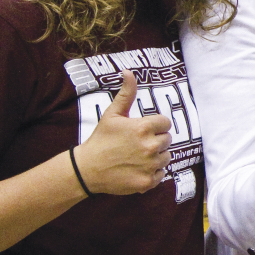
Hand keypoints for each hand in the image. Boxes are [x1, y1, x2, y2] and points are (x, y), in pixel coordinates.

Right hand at [73, 70, 171, 195]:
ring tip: (137, 156)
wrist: (87, 169)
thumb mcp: (112, 114)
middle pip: (167, 140)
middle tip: (138, 144)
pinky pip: (162, 174)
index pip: (165, 123)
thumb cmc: (100, 140)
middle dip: (155, 140)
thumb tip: (129, 72)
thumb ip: (126, 93)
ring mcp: (150, 165)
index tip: (143, 130)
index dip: (155, 126)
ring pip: (166, 157)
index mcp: (143, 128)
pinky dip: (153, 172)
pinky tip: (137, 168)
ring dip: (156, 156)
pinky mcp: (147, 181)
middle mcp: (150, 146)